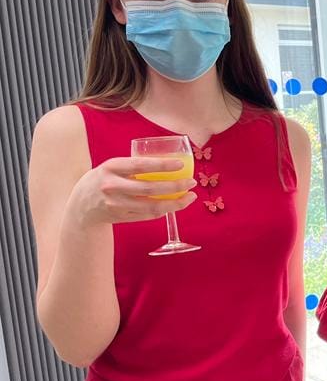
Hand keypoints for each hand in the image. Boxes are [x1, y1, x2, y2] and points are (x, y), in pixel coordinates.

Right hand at [67, 157, 196, 227]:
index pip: (140, 165)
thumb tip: (169, 162)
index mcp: (110, 167)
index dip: (162, 165)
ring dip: (175, 203)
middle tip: (191, 182)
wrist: (80, 206)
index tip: (181, 164)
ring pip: (152, 206)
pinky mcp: (121, 218)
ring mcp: (116, 205)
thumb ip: (133, 166)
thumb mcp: (112, 167)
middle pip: (150, 188)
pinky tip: (176, 204)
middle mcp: (111, 186)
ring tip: (190, 197)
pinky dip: (164, 210)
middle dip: (175, 186)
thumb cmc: (104, 179)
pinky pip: (148, 215)